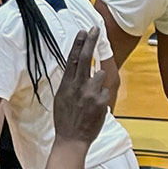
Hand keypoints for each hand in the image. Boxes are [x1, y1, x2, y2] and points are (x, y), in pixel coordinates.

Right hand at [52, 28, 107, 145]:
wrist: (72, 139)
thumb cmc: (65, 119)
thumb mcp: (62, 98)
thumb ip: (70, 83)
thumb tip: (78, 70)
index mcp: (66, 84)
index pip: (72, 59)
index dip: (78, 43)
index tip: (83, 31)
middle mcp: (78, 86)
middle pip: (85, 58)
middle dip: (91, 41)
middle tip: (95, 29)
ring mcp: (90, 93)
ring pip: (100, 75)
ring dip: (98, 82)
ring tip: (90, 97)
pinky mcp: (101, 102)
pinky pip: (105, 91)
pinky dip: (102, 97)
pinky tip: (95, 108)